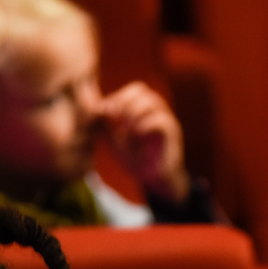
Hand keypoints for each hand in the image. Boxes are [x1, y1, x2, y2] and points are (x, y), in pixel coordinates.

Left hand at [98, 81, 189, 203]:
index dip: (117, 97)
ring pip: (152, 101)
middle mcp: (156, 110)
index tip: (104, 112)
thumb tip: (95, 111)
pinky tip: (136, 135)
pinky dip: (145, 125)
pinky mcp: (173, 134)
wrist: (154, 179)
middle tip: (114, 117)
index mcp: (144, 109)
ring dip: (134, 113)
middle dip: (124, 101)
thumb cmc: (136, 159)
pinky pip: (161, 120)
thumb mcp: (114, 142)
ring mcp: (166, 120)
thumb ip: (106, 127)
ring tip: (126, 129)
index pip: (132, 90)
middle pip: (141, 89)